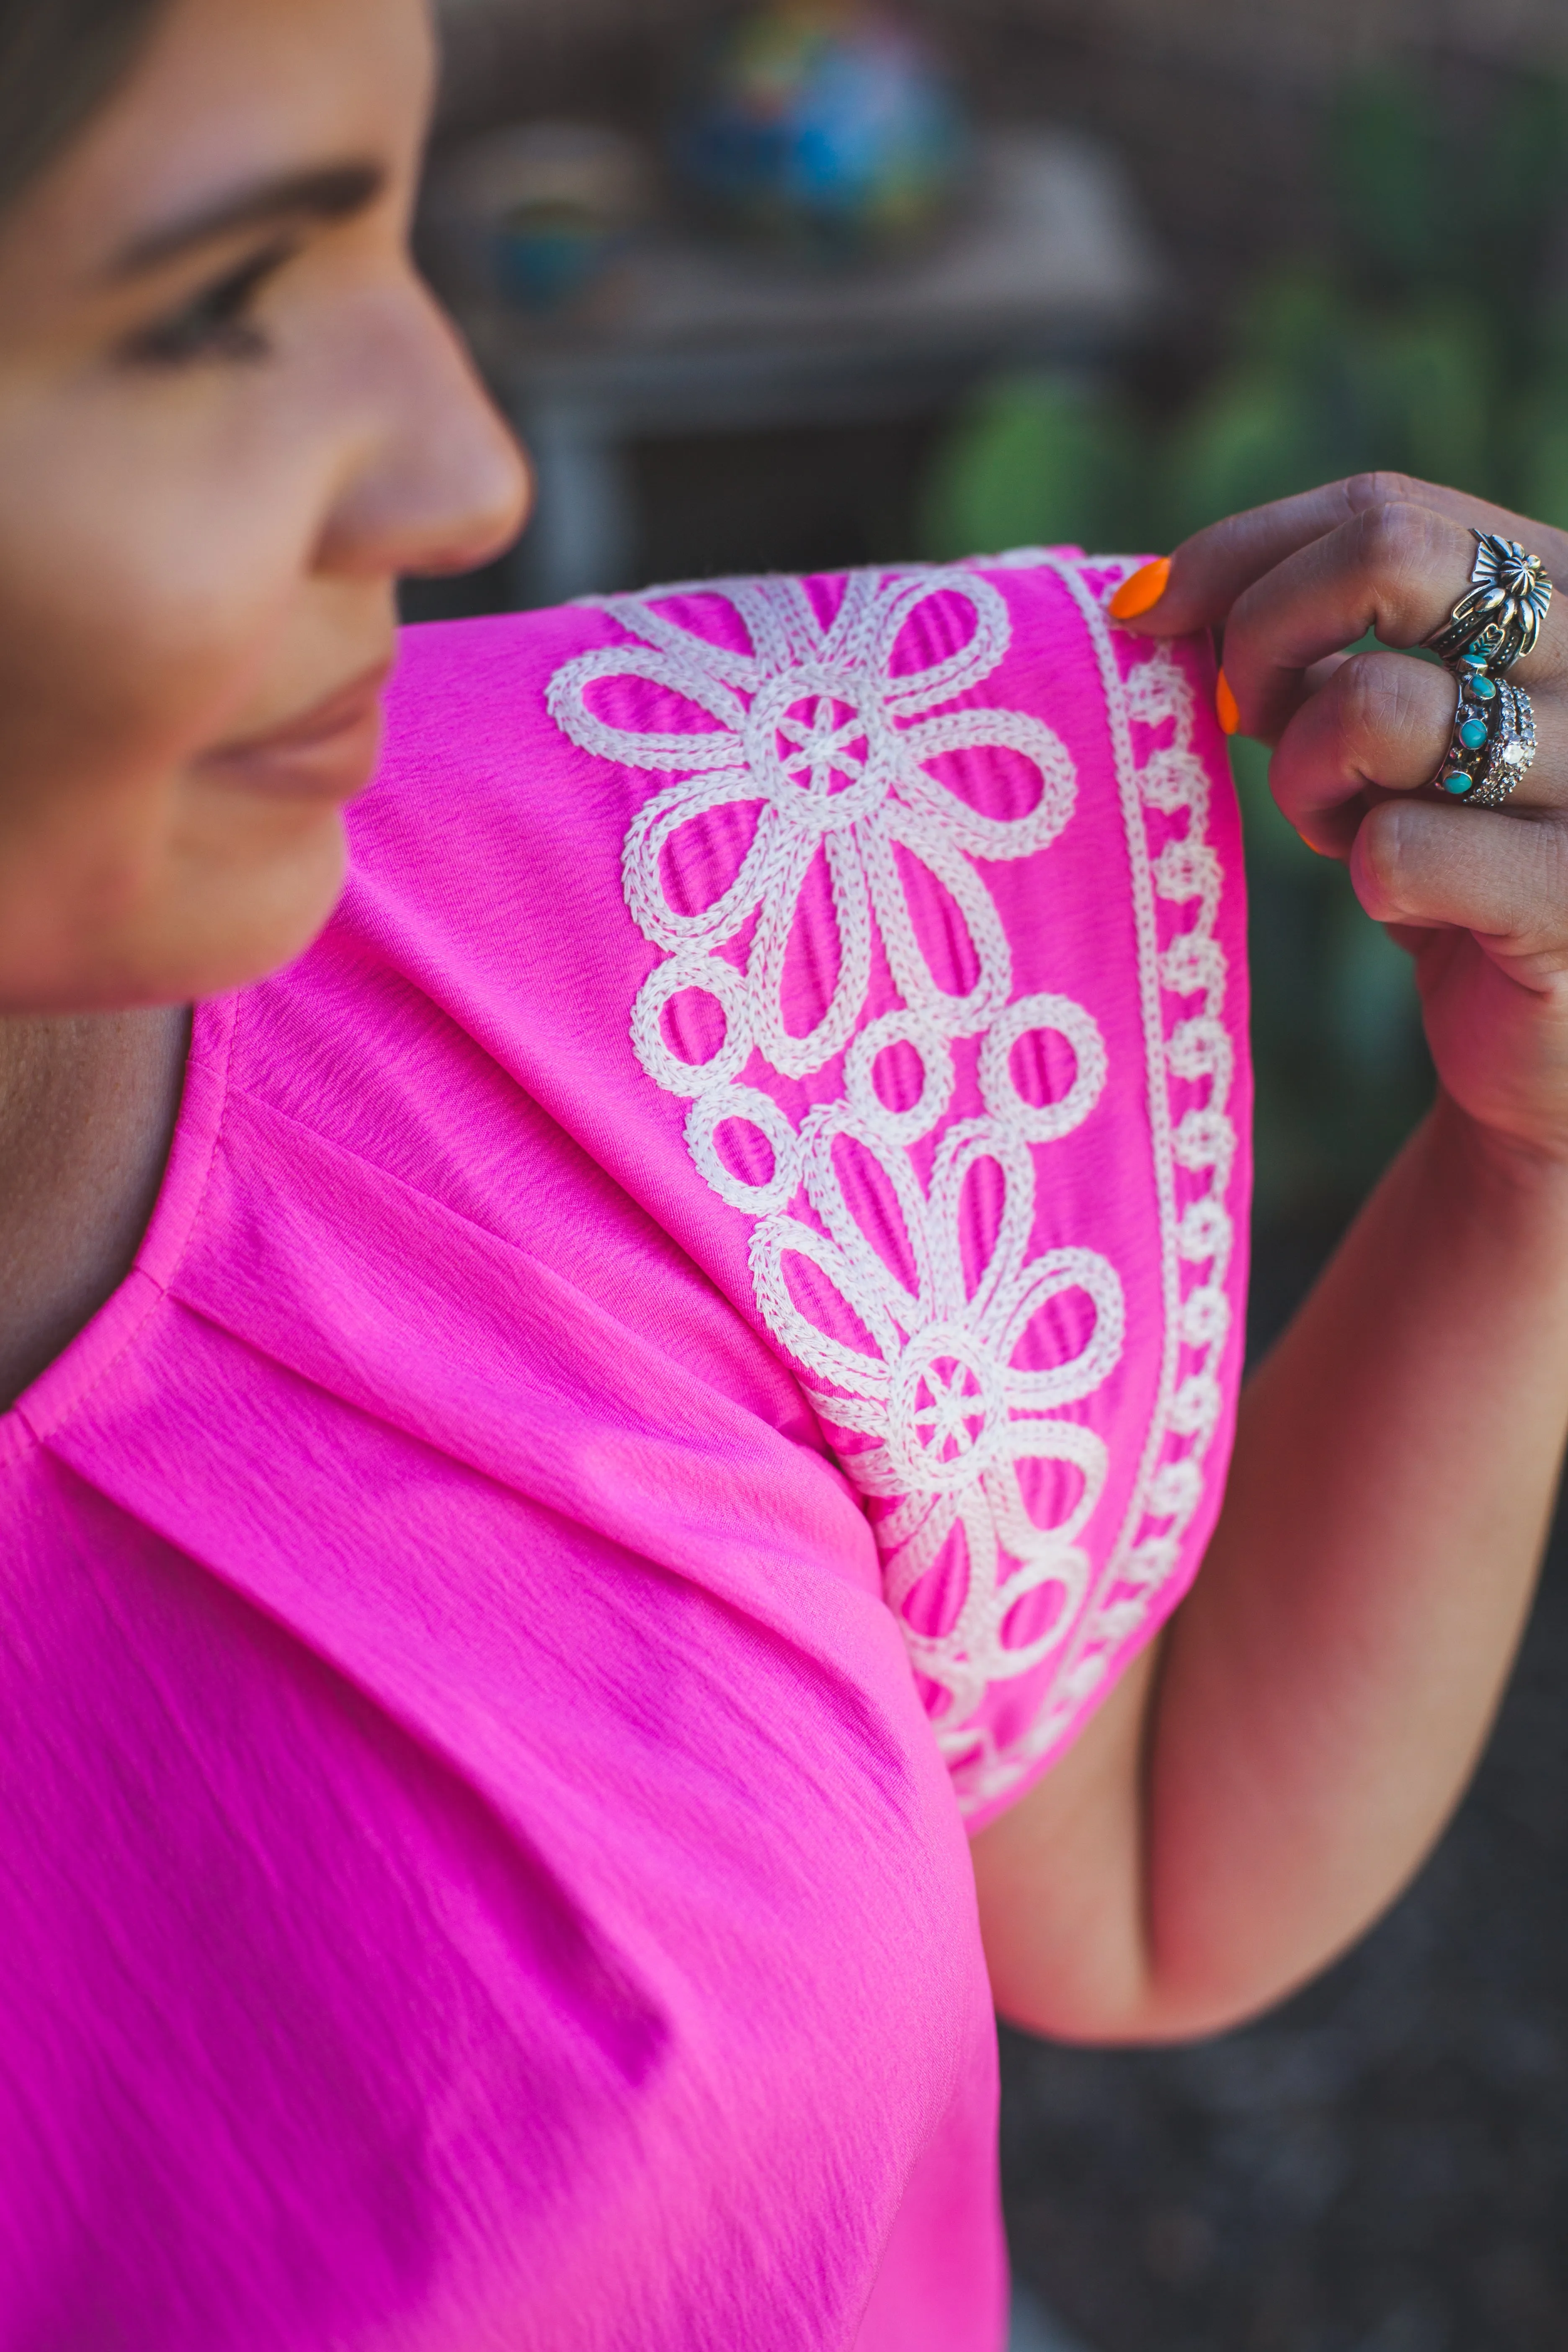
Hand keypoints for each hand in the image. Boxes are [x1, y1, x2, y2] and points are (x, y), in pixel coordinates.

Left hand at [1115, 475, 1567, 1164]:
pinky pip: (1400, 849)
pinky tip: (1403, 905)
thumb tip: (1162, 593)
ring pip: (1375, 706)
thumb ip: (1326, 652)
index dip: (1243, 552)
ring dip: (1311, 780)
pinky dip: (1366, 875)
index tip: (1148, 612)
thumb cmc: (1462, 874)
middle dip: (1264, 636)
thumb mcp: (1397, 739)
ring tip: (1345, 832)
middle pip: (1390, 558)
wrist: (1553, 1051)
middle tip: (1239, 722)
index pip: (1388, 509)